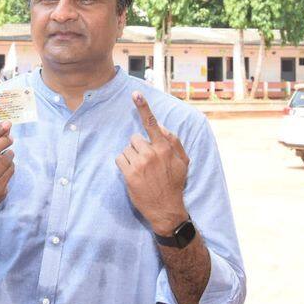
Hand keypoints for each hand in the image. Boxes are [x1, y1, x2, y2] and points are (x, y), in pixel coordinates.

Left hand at [115, 91, 190, 235]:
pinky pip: (119, 158)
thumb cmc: (174, 183)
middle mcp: (152, 153)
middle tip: (146, 162)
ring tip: (141, 170)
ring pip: (127, 148)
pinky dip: (123, 164)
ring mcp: (140, 163)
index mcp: (165, 148)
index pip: (153, 124)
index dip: (144, 107)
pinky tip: (132, 174)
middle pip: (135, 138)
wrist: (167, 209)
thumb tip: (161, 127)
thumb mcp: (183, 161)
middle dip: (138, 147)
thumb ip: (174, 142)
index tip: (136, 94)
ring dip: (131, 156)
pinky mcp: (130, 174)